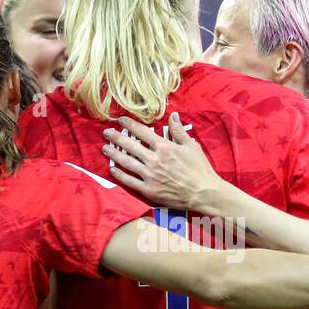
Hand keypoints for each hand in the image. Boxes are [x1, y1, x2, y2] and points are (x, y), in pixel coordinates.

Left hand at [100, 113, 222, 211]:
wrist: (204, 193)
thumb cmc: (200, 169)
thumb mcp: (192, 146)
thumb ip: (179, 131)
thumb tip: (173, 115)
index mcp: (164, 147)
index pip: (142, 132)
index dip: (129, 124)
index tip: (119, 120)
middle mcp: (154, 159)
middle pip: (130, 145)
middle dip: (116, 137)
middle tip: (106, 133)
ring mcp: (150, 176)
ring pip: (127, 162)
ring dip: (114, 154)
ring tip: (105, 148)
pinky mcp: (149, 190)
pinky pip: (130, 181)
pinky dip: (120, 175)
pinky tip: (112, 169)